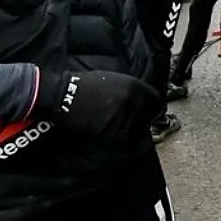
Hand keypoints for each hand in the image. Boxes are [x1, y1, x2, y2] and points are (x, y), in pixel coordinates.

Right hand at [30, 69, 160, 140]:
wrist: (64, 96)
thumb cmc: (85, 86)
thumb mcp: (114, 80)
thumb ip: (131, 91)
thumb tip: (143, 102)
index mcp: (134, 85)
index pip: (156, 101)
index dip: (153, 109)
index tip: (150, 115)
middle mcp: (133, 100)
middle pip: (148, 118)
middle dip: (142, 122)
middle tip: (131, 125)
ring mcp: (124, 116)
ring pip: (138, 131)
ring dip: (131, 133)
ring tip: (116, 128)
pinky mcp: (114, 131)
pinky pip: (126, 140)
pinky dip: (121, 140)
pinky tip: (111, 135)